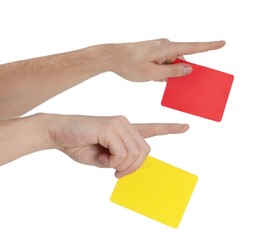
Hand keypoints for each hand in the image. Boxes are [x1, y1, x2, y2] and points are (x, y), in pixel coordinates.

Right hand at [48, 114, 188, 177]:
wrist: (57, 133)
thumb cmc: (79, 144)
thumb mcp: (103, 158)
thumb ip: (119, 159)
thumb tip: (130, 165)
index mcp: (124, 130)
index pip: (151, 129)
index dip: (168, 129)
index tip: (185, 127)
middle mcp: (125, 124)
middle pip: (145, 151)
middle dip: (133, 167)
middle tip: (116, 172)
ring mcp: (119, 124)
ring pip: (136, 153)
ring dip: (121, 165)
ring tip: (107, 163)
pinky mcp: (110, 127)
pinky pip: (122, 152)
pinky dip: (113, 161)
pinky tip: (102, 156)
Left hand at [107, 38, 224, 81]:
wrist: (112, 57)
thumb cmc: (129, 64)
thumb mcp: (151, 72)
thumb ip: (172, 71)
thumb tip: (190, 68)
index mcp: (167, 48)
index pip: (192, 47)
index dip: (209, 47)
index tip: (222, 43)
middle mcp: (165, 46)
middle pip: (182, 59)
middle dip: (181, 71)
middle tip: (168, 79)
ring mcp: (160, 49)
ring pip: (173, 62)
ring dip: (169, 73)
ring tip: (154, 78)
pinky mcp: (154, 53)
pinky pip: (165, 62)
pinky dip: (163, 71)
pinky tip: (153, 77)